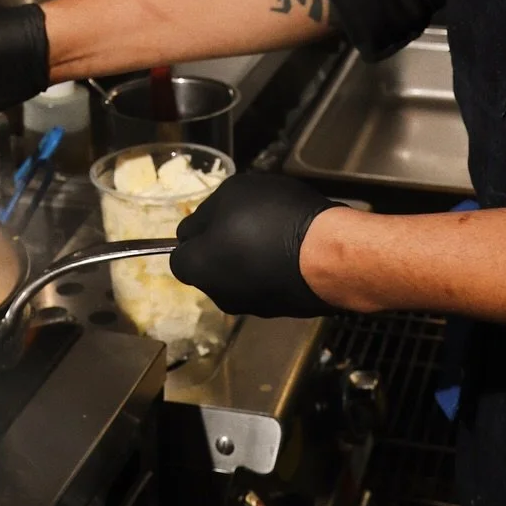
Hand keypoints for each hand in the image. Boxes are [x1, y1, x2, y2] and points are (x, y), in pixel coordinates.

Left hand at [170, 171, 335, 317]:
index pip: (179, 256)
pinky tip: (293, 249)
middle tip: (246, 222)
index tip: (215, 219)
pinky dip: (273, 270)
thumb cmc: (271, 218)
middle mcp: (219, 295)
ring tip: (275, 233)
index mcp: (199, 268)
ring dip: (249, 259)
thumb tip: (197, 229)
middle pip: (210, 269)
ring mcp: (252, 307)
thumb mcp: (231, 193)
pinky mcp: (281, 311)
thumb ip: (206, 213)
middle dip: (222, 248)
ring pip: (240, 278)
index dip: (195, 235)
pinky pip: (267, 285)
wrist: (326, 255)